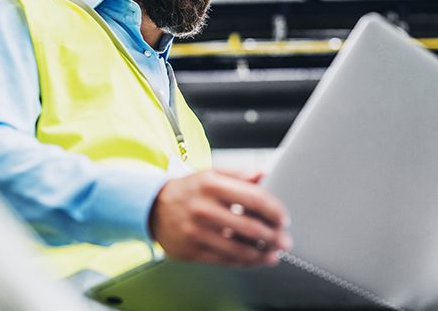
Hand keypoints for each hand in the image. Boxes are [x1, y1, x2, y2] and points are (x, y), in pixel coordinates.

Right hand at [148, 169, 291, 266]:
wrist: (152, 207)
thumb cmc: (188, 190)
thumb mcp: (211, 174)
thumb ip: (239, 174)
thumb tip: (264, 174)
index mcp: (212, 184)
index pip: (254, 198)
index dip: (274, 211)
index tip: (283, 218)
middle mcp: (203, 208)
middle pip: (250, 227)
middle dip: (273, 236)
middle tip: (285, 240)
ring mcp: (196, 232)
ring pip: (239, 249)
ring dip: (263, 254)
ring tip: (274, 253)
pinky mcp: (191, 251)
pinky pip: (225, 260)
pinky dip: (245, 262)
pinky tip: (256, 259)